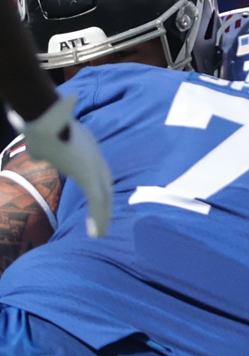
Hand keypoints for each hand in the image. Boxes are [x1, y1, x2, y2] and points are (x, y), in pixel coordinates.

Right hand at [9, 95, 112, 237]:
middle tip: (104, 222)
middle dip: (104, 204)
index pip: (99, 175)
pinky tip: (98, 232)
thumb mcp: (46, 142)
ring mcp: (93, 167)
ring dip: (103, 216)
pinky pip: (97, 200)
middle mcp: (94, 159)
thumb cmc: (44, 127)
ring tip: (100, 234)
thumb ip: (45, 151)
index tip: (100, 201)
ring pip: (103, 196)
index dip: (100, 189)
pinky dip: (99, 216)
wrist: (46, 120)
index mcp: (87, 152)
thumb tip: (36, 155)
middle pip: (104, 186)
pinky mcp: (89, 175)